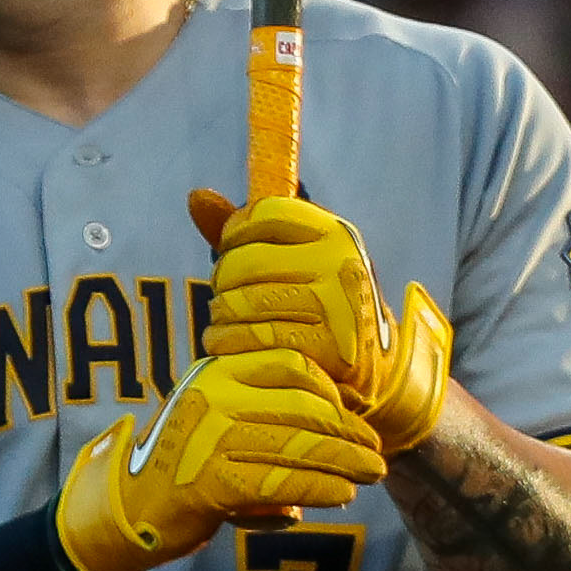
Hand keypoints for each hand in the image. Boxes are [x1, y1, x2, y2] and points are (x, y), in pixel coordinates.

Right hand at [54, 350, 386, 570]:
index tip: (352, 414)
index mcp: (214, 371)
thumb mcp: (214, 413)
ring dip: (345, 463)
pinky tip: (342, 495)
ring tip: (371, 474)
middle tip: (375, 451)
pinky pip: (283, 483)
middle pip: (304, 407)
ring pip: (300, 447)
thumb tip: (339, 414)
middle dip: (349, 432)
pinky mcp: (210, 482)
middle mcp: (212, 396)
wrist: (129, 505)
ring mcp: (209, 438)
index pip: (291, 365)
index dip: (332, 390)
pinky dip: (321, 490)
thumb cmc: (185, 460)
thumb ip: (260, 405)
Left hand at [190, 190, 452, 451]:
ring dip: (220, 316)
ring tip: (224, 323)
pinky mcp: (326, 347)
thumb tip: (197, 196)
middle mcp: (341, 263)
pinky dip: (227, 343)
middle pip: (243, 260)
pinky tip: (226, 346)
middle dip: (223, 281)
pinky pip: (251, 337)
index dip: (234, 234)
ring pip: (241, 300)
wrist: (373, 373)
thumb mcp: (297, 260)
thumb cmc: (320, 307)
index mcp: (336, 234)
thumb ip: (247, 229)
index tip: (234, 254)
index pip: (261, 215)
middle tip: (227, 298)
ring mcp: (336, 305)